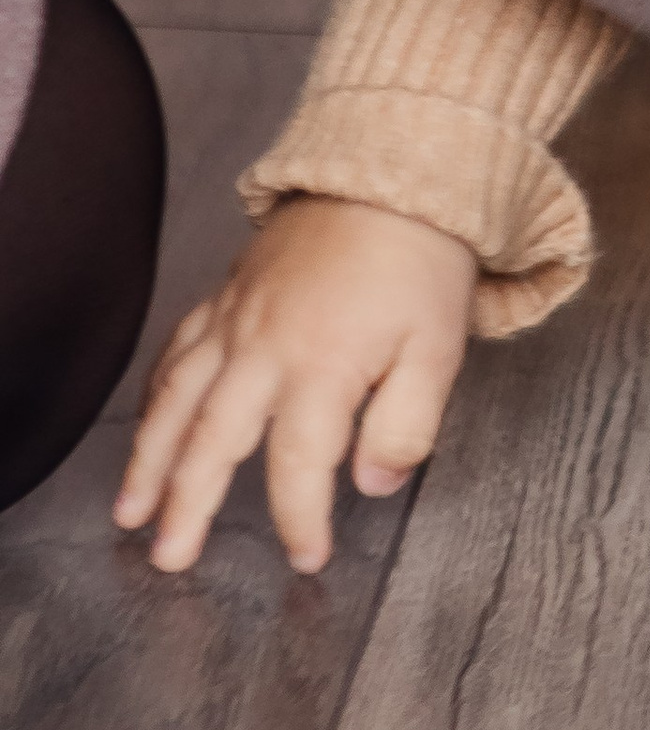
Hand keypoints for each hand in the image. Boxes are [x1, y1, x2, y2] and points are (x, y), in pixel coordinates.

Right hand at [115, 196, 478, 575]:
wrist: (394, 172)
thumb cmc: (421, 261)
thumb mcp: (439, 347)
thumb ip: (407, 423)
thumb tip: (374, 484)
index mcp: (322, 367)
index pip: (299, 466)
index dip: (299, 520)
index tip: (306, 557)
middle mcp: (265, 348)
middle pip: (212, 441)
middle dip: (188, 506)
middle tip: (169, 557)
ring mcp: (238, 319)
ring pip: (177, 398)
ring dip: (149, 459)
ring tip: (130, 511)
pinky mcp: (228, 294)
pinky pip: (179, 347)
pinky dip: (157, 389)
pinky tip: (149, 420)